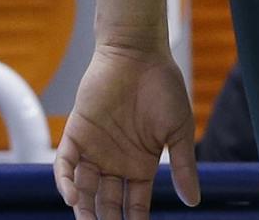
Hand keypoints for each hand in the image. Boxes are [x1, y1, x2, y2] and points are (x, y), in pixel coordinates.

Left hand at [53, 43, 200, 217]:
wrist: (138, 54)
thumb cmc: (164, 87)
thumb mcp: (179, 130)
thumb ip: (184, 167)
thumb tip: (193, 202)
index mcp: (141, 162)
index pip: (134, 200)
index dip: (134, 219)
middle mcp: (115, 161)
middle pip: (106, 200)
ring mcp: (93, 149)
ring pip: (83, 189)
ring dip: (84, 208)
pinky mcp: (75, 135)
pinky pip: (65, 166)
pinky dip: (66, 183)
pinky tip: (73, 198)